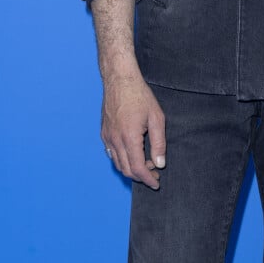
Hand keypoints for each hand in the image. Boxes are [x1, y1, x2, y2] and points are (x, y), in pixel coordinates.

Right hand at [101, 74, 165, 189]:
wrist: (120, 80)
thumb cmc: (140, 96)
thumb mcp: (156, 117)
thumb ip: (159, 143)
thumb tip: (160, 164)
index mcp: (129, 138)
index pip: (138, 168)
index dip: (148, 179)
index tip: (156, 183)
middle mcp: (115, 140)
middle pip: (126, 170)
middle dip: (141, 176)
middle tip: (154, 173)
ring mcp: (107, 137)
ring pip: (118, 164)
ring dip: (131, 169)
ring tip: (146, 164)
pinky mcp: (104, 133)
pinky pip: (111, 154)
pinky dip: (122, 160)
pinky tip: (132, 154)